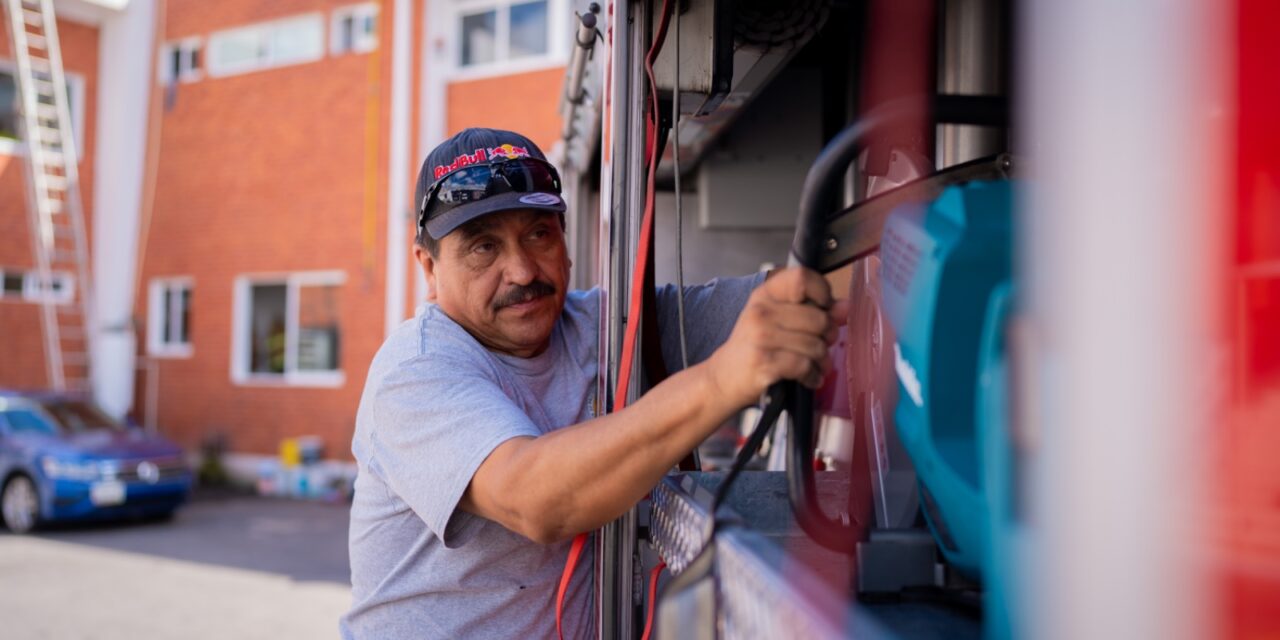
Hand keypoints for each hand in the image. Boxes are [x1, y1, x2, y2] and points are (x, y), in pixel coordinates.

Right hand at [706, 267, 848, 408]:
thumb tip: (845, 308)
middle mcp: (761, 311)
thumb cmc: (754, 346)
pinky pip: (805, 366)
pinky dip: (812, 376)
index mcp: (765, 294)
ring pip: (816, 346)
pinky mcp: (765, 362)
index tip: (824, 308)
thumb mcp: (777, 320)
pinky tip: (808, 378)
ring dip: (821, 361)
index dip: (822, 292)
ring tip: (814, 365)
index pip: (802, 277)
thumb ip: (812, 310)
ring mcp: (761, 337)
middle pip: (818, 318)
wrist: (723, 378)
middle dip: (828, 336)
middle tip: (821, 344)